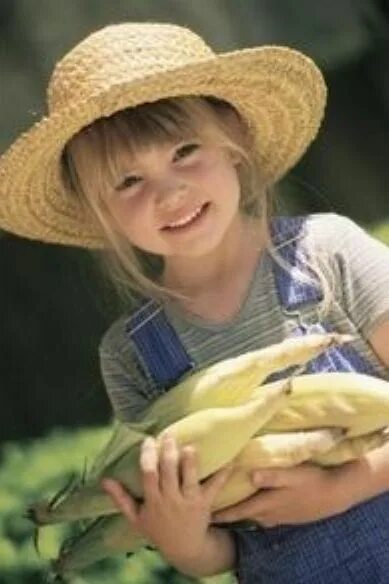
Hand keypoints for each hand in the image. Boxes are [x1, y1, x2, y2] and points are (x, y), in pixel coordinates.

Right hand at [102, 434, 232, 563]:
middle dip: (168, 451)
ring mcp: (188, 502)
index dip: (148, 455)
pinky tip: (229, 460)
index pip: (148, 474)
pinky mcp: (205, 504)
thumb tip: (104, 479)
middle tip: (169, 434)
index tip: (149, 439)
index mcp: (153, 500)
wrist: (184, 549)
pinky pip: (214, 487)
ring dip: (190, 460)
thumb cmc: (158, 530)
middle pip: (168, 471)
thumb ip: (121, 498)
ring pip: (189, 477)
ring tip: (189, 445)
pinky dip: (222, 474)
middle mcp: (170, 499)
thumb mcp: (136, 518)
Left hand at [212, 462, 350, 526]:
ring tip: (231, 507)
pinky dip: (257, 512)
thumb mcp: (292, 474)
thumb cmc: (312, 480)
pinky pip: (267, 516)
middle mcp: (272, 513)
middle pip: (245, 515)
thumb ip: (272, 476)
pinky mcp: (288, 515)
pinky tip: (258, 505)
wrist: (335, 494)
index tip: (208, 515)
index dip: (224, 513)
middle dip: (230, 513)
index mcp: (269, 503)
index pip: (240, 510)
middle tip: (213, 511)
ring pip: (256, 516)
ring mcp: (281, 516)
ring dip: (243, 512)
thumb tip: (251, 475)